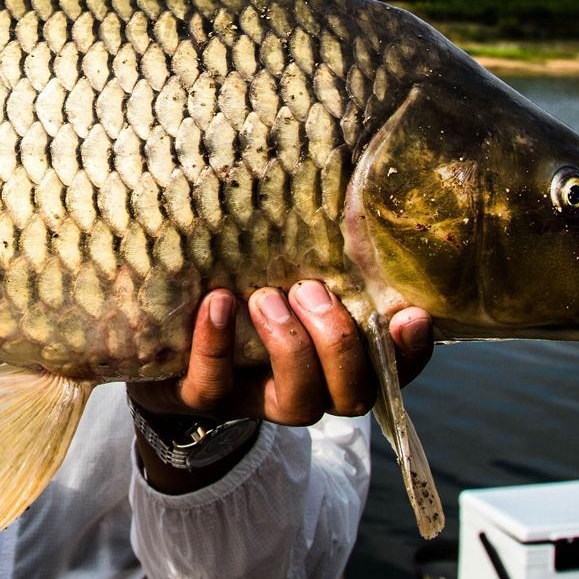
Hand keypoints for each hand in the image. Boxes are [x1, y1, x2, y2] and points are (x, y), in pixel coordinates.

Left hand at [126, 283, 433, 427]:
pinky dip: (216, 343)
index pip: (393, 367)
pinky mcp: (205, 398)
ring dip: (289, 347)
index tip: (411, 313)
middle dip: (340, 342)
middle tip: (310, 290)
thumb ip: (314, 253)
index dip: (409, 349)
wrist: (168, 349)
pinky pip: (214, 384)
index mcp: (339, 359)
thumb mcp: (284, 275)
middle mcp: (311, 389)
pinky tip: (216, 302)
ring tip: (266, 297)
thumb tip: (338, 175)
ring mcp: (257, 399)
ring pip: (300, 403)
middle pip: (354, 393)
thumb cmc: (243, 297)